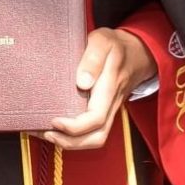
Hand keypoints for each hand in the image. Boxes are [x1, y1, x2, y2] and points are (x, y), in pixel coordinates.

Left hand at [37, 28, 155, 150]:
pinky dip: (77, 135)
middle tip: (46, 133)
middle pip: (97, 137)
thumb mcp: (103, 41)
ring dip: (73, 142)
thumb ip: (92, 59)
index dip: (75, 127)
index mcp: (110, 87)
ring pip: (97, 137)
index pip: (95, 118)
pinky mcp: (106, 109)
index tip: (54, 121)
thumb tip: (82, 82)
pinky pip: (95, 129)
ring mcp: (110, 109)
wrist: (138, 51)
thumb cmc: (116, 45)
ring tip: (49, 134)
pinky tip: (59, 128)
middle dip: (71, 142)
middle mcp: (111, 103)